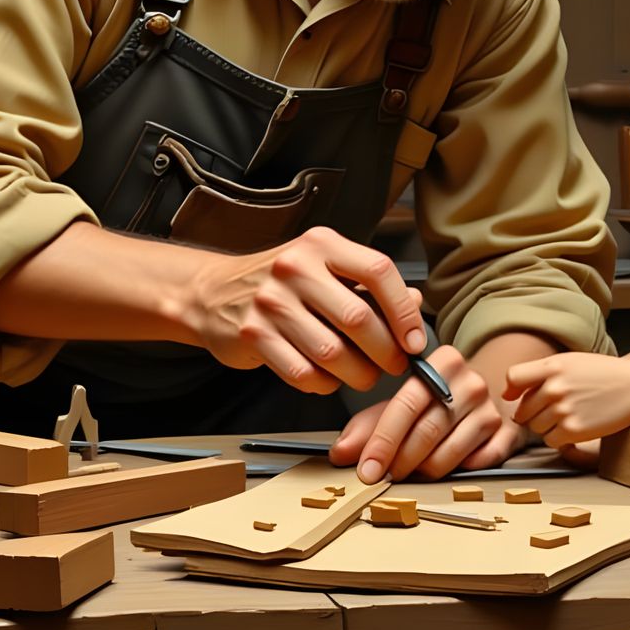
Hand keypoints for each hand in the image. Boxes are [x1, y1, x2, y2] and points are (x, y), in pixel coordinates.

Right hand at [184, 226, 424, 394]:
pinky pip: (303, 374)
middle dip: (387, 352)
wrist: (213, 292)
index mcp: (322, 245)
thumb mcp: (326, 267)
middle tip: (395, 365)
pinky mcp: (253, 336)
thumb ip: (369, 284)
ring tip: (364, 375)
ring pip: (333, 354)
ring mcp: (271, 302)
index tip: (415, 339)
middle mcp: (295, 268)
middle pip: (359, 319)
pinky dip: (324, 384)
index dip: (404, 311)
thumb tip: (416, 304)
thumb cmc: (283, 282)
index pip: (378, 272)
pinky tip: (328, 378)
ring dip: (358, 375)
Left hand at [330, 345, 524, 482]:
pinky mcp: (508, 433)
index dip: (383, 440)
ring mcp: (492, 408)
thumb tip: (340, 454)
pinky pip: (476, 464)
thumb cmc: (437, 399)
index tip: (366, 470)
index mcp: (442, 362)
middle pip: (427, 431)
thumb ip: (369, 425)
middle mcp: (471, 382)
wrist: (488, 393)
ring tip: (409, 472)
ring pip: (449, 453)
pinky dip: (455, 471)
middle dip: (399, 461)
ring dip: (423, 471)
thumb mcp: (402, 402)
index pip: (407, 404)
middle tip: (382, 478)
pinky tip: (443, 467)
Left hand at [504, 352, 629, 446]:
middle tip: (556, 408)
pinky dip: (559, 438)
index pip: (513, 378)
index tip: (518, 397)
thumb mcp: (569, 361)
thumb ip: (538, 372)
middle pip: (523, 409)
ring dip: (547, 426)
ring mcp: (563, 410)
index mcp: (553, 366)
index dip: (513, 390)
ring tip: (569, 416)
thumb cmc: (601, 374)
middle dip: (534, 412)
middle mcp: (555, 387)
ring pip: (536, 428)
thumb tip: (506, 394)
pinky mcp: (574, 430)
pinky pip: (551, 441)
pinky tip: (575, 426)